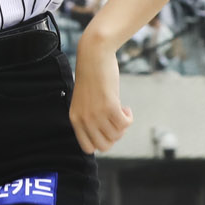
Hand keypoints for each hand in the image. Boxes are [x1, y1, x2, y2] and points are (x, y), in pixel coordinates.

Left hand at [69, 34, 133, 153]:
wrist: (94, 56)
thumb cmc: (91, 77)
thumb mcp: (84, 102)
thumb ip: (90, 118)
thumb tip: (108, 137)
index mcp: (75, 120)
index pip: (88, 148)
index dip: (101, 142)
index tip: (105, 129)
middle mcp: (84, 120)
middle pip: (104, 146)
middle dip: (114, 136)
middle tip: (115, 121)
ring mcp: (96, 114)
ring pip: (116, 135)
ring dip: (122, 125)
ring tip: (120, 110)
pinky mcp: (110, 106)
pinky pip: (125, 124)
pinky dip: (129, 118)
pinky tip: (126, 107)